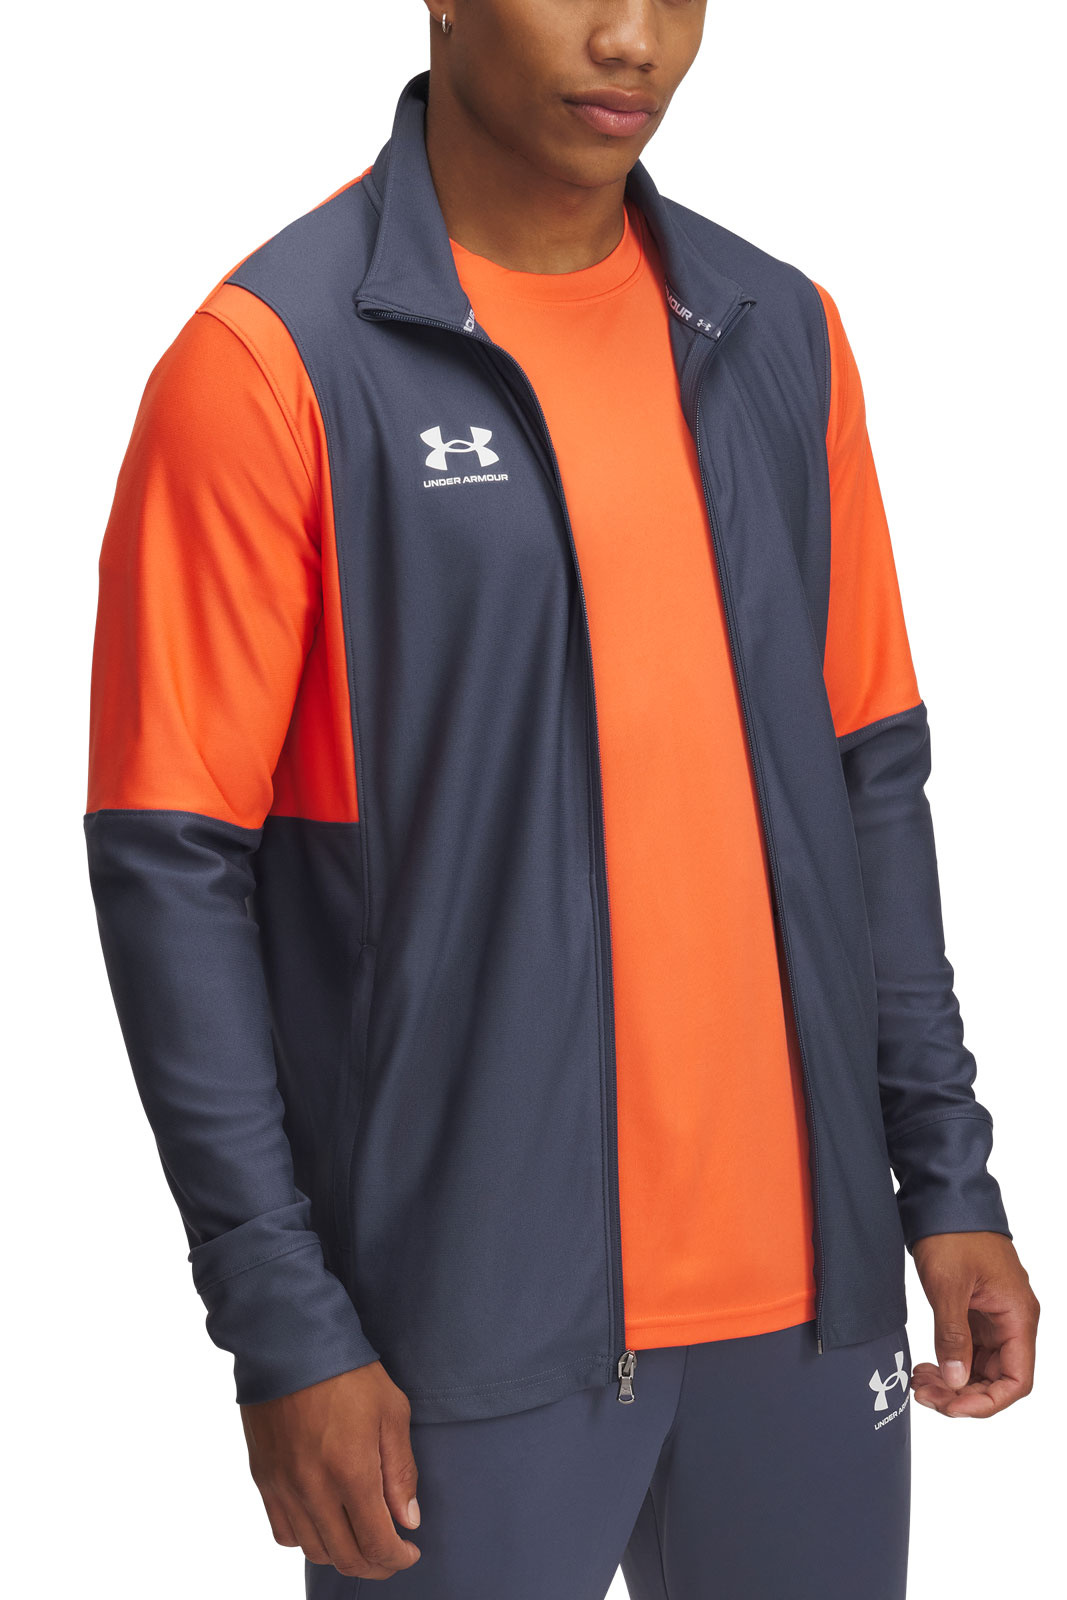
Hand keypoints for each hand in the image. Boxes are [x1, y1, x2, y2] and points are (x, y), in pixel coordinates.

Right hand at [241, 1360, 420, 1579]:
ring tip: (360, 1540)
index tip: (410, 1553)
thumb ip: (401, 1471)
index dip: (397, 1559)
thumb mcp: (392, 1411)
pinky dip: (307, 1538)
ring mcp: (284, 1486)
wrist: (290, 1342)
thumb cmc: (347, 1371)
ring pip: (314, 1549)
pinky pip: (283, 1531)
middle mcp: (313, 1488)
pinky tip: (324, 1523)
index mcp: (351, 1472)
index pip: (376, 1544)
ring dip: (342, 1555)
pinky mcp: (263, 1478)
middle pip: (345, 1556)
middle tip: (390, 1555)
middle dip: (374, 1565)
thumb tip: (406, 1520)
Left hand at [910, 1231, 1038, 1417]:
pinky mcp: (976, 1309)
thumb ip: (953, 1335)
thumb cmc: (953, 1232)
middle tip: (924, 1394)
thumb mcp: (949, 1285)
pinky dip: (950, 1361)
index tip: (952, 1406)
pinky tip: (926, 1365)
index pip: (1016, 1379)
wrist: (943, 1196)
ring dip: (954, 1380)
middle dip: (962, 1393)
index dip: (986, 1401)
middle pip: (997, 1377)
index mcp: (1018, 1316)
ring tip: (920, 1382)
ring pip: (981, 1365)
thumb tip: (956, 1381)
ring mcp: (994, 1315)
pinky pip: (969, 1348)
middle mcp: (1012, 1319)